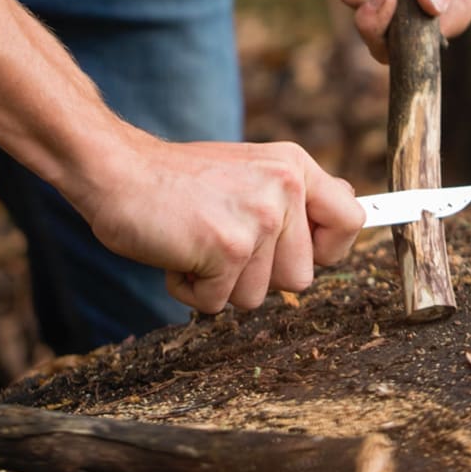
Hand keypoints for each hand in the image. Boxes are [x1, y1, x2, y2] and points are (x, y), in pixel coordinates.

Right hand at [77, 126, 365, 314]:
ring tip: (195, 240)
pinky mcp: (228, 248)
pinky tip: (176, 251)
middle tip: (219, 238)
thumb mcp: (249, 171)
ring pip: (258, 297)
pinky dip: (190, 290)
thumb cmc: (176, 181)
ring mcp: (259, 218)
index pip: (352, 219)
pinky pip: (218, 304)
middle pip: (302, 278)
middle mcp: (284, 188)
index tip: (301, 253)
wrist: (115, 171)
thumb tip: (355, 213)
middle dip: (257, 275)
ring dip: (220, 283)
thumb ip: (293, 196)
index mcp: (293, 167)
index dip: (330, 250)